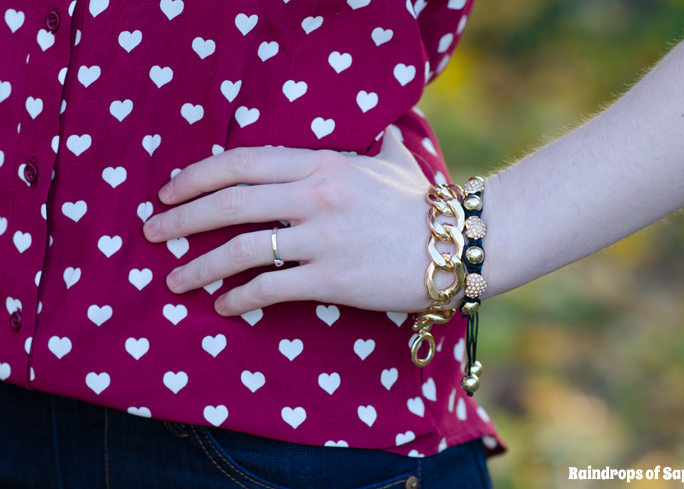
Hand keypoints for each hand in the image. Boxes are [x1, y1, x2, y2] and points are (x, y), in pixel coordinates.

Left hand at [143, 129, 436, 315]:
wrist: (456, 246)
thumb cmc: (423, 205)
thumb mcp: (396, 164)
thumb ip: (379, 144)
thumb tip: (386, 128)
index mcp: (322, 164)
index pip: (243, 162)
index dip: (199, 175)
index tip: (169, 190)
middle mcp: (314, 196)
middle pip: (229, 203)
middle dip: (181, 219)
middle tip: (152, 233)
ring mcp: (321, 238)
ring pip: (240, 249)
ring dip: (198, 266)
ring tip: (174, 280)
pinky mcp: (331, 278)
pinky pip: (269, 288)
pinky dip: (238, 298)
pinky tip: (223, 306)